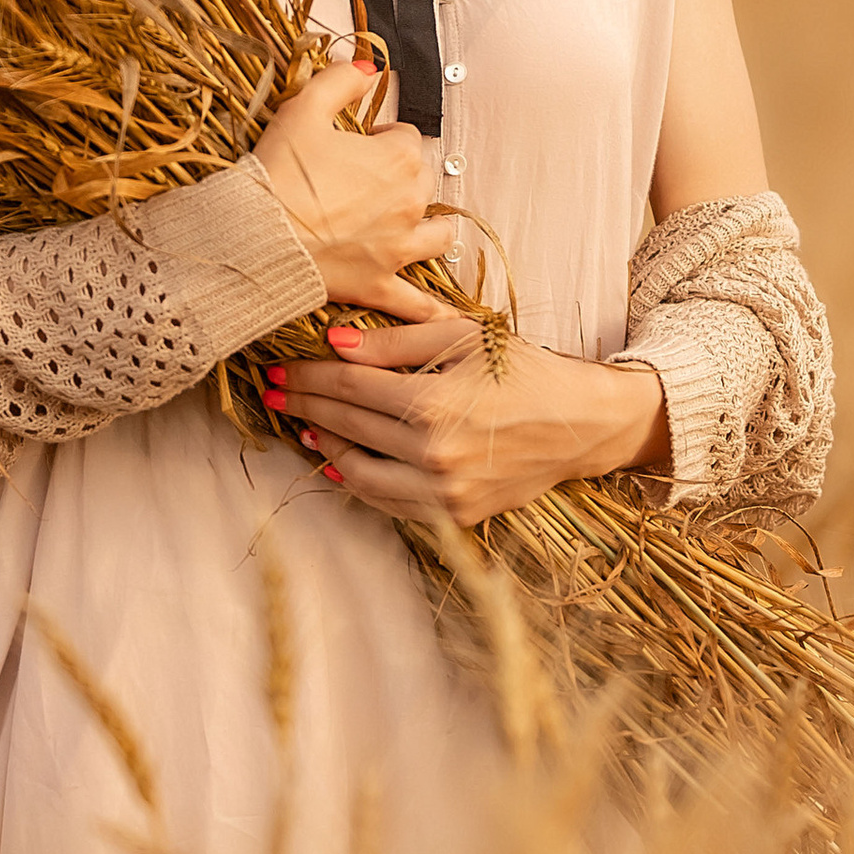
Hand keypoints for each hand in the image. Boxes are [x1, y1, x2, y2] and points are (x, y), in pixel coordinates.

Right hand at [251, 65, 444, 316]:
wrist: (254, 235)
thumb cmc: (277, 173)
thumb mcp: (303, 109)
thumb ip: (340, 80)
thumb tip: (368, 65)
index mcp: (398, 158)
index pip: (409, 138)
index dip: (385, 138)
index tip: (361, 144)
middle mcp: (409, 203)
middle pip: (425, 183)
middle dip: (405, 179)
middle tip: (369, 181)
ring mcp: (398, 248)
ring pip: (438, 237)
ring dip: (431, 231)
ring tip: (416, 229)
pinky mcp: (379, 284)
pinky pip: (417, 305)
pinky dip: (433, 314)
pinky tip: (448, 322)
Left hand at [262, 313, 671, 526]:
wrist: (580, 424)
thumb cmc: (523, 370)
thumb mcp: (464, 337)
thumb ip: (395, 342)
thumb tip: (335, 343)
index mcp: (434, 405)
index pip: (349, 387)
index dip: (308, 376)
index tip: (278, 369)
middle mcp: (434, 456)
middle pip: (346, 425)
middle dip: (303, 405)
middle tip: (273, 392)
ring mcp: (443, 494)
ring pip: (357, 473)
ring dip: (323, 446)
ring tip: (302, 425)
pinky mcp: (455, 516)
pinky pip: (388, 501)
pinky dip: (357, 479)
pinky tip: (339, 459)